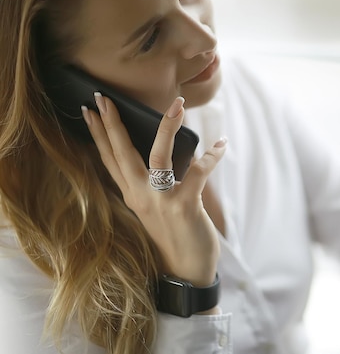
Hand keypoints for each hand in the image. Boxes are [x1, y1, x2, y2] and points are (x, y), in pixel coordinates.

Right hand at [82, 94, 225, 287]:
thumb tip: (157, 157)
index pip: (109, 159)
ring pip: (157, 156)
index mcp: (132, 195)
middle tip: (103, 96)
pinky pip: (198, 173)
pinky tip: (222, 144)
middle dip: (112, 124)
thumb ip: (149, 185)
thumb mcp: (153, 209)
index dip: (98, 134)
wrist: (185, 272)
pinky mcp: (184, 206)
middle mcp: (140, 196)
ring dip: (166, 128)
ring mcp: (161, 201)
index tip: (89, 110)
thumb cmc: (173, 236)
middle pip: (121, 153)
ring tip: (177, 104)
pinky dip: (211, 157)